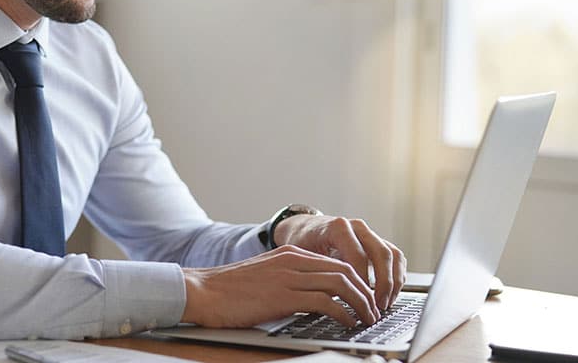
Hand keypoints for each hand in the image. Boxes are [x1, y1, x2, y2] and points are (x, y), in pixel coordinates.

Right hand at [180, 245, 378, 328]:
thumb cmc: (229, 290)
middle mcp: (293, 261)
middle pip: (344, 270)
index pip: (335, 263)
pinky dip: (343, 312)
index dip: (357, 281)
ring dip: (360, 303)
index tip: (366, 298)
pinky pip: (325, 302)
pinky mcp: (283, 296)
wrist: (203, 291)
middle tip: (374, 310)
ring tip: (368, 318)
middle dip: (365, 291)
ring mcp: (289, 277)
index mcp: (290, 254)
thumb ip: (290, 282)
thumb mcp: (266, 277)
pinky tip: (347, 322)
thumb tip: (315, 301)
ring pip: (340, 284)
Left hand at [274, 214, 405, 310]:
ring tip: (386, 303)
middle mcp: (357, 227)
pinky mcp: (377, 242)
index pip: (359, 255)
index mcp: (338, 228)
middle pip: (382, 253)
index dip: (363, 280)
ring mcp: (369, 233)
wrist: (305, 229)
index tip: (362, 300)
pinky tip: (390, 294)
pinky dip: (397, 276)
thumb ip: (320, 272)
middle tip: (378, 305)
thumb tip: (334, 298)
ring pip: (393, 255)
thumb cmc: (303, 243)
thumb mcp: (304, 257)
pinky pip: (395, 257)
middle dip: (384, 283)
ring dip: (394, 281)